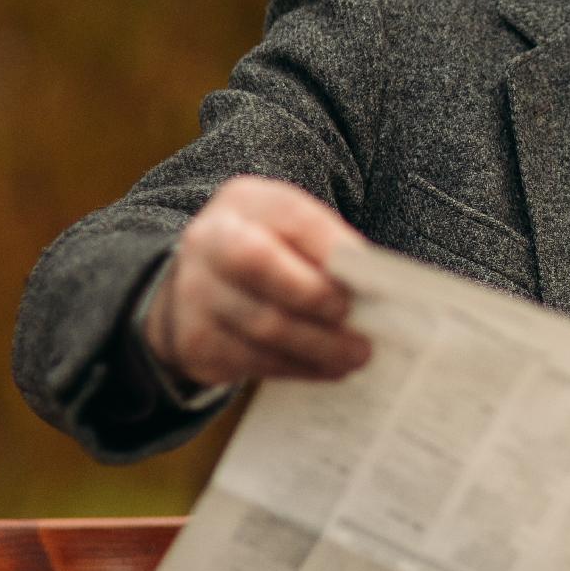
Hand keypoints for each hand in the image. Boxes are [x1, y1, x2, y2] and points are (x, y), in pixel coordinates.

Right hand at [144, 175, 370, 386]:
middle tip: (357, 319)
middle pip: (259, 264)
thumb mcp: (296, 234)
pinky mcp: (196, 341)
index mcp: (245, 203)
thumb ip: (329, 251)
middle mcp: (209, 241)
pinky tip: (327, 368)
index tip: (369, 275)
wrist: (202, 288)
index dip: (330, 246)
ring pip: (262, 324)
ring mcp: (195, 292)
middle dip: (316, 295)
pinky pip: (253, 360)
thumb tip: (374, 289)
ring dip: (319, 346)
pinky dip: (299, 367)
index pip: (291, 217)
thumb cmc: (272, 255)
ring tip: (357, 355)